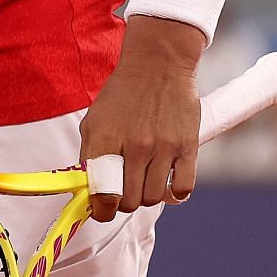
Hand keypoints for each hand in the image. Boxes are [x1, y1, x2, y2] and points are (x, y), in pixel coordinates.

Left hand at [79, 17, 202, 221]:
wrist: (157, 65)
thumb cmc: (122, 94)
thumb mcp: (94, 119)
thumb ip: (90, 153)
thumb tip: (89, 187)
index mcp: (104, 139)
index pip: (101, 191)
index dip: (100, 209)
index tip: (101, 211)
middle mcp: (133, 146)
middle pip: (128, 201)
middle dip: (122, 204)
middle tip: (122, 196)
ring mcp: (162, 148)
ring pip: (154, 198)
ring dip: (147, 198)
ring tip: (143, 185)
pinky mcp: (187, 147)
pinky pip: (183, 188)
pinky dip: (175, 193)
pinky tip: (167, 183)